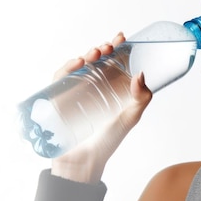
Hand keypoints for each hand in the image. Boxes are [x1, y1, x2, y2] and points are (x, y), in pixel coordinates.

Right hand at [51, 32, 152, 182]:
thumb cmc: (107, 142)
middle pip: (97, 61)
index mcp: (111, 90)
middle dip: (103, 49)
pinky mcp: (59, 98)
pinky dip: (68, 67)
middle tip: (109, 46)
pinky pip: (61, 78)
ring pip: (80, 66)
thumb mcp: (130, 118)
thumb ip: (141, 99)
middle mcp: (94, 88)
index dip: (118, 49)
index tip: (122, 38)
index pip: (114, 63)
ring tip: (97, 52)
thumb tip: (140, 74)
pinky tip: (79, 63)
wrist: (84, 162)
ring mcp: (75, 92)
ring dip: (87, 54)